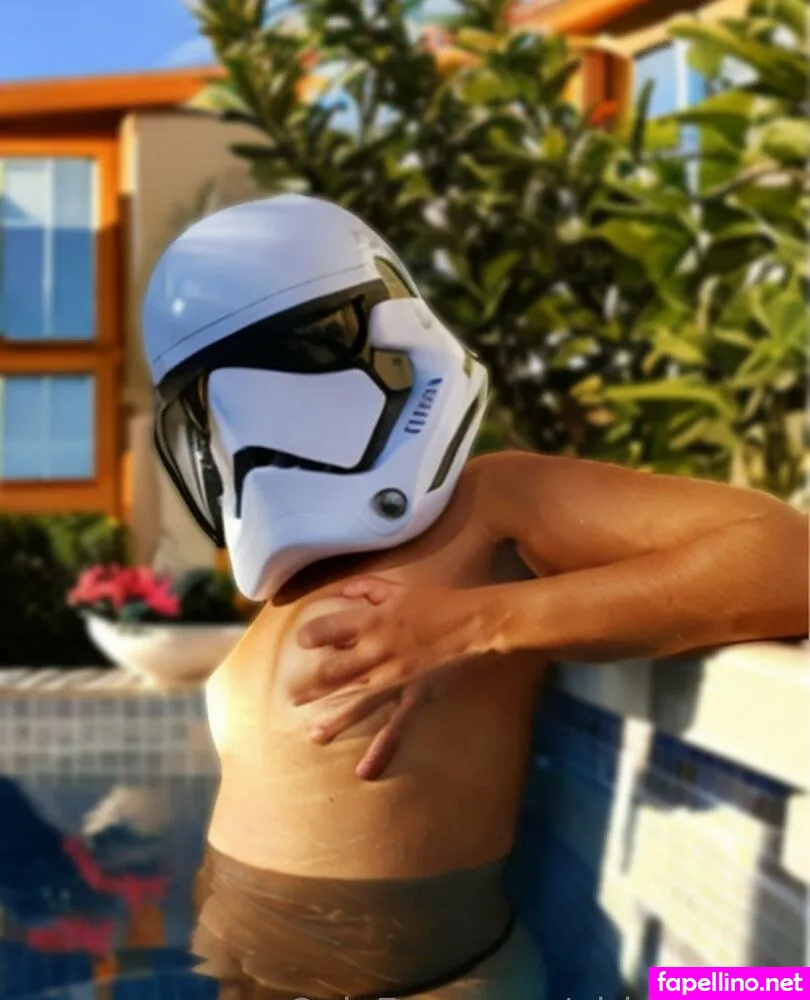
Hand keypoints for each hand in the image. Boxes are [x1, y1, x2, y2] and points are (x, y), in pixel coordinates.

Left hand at [291, 577, 490, 778]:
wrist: (477, 622)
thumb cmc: (440, 601)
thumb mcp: (400, 586)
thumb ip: (368, 587)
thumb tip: (343, 591)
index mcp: (372, 621)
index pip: (327, 630)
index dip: (311, 636)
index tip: (303, 642)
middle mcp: (377, 651)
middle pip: (332, 672)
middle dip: (310, 686)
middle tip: (290, 696)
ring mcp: (395, 678)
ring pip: (355, 702)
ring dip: (333, 720)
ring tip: (314, 735)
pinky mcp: (414, 696)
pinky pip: (395, 727)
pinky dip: (380, 751)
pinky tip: (364, 772)